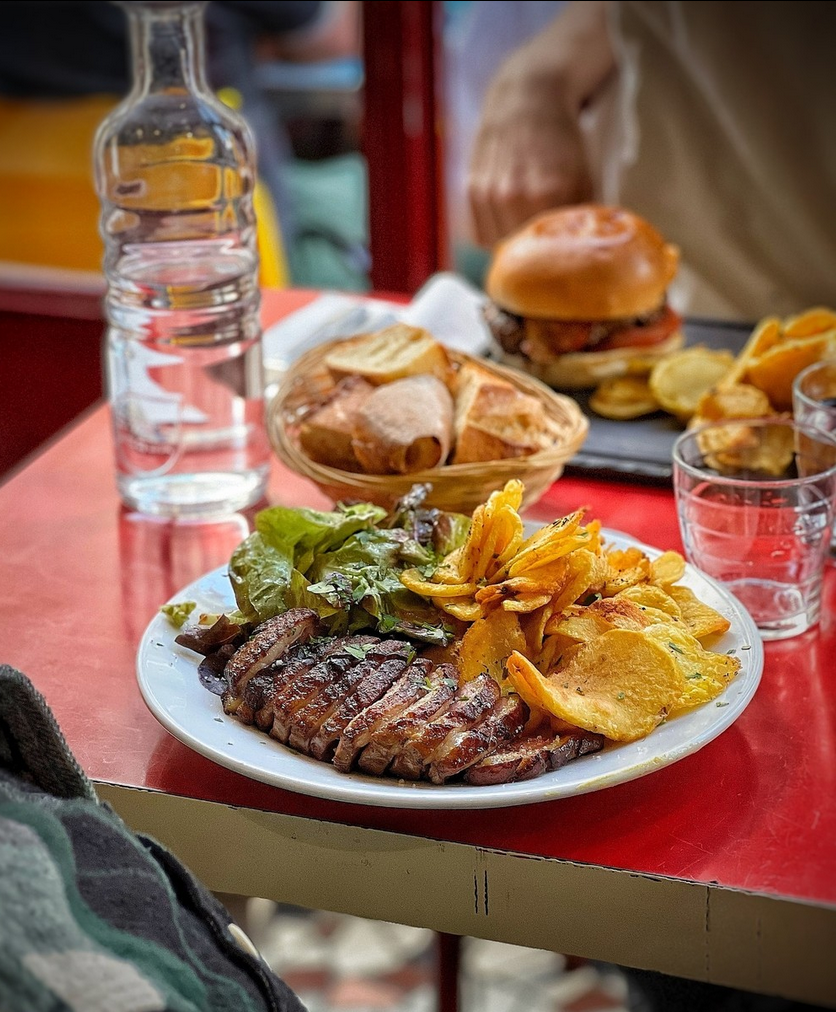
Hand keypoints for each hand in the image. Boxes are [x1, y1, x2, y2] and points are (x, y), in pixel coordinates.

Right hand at [465, 1, 614, 248]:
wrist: (526, 97)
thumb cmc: (561, 138)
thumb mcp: (585, 175)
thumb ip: (585, 216)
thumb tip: (589, 253)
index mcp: (546, 193)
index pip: (551, 251)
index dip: (558, 261)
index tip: (565, 265)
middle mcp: (512, 195)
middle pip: (524, 253)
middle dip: (536, 258)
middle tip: (547, 258)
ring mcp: (488, 194)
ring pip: (499, 247)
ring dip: (513, 249)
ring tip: (528, 241)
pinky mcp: (472, 191)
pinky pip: (481, 235)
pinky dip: (495, 236)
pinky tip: (509, 225)